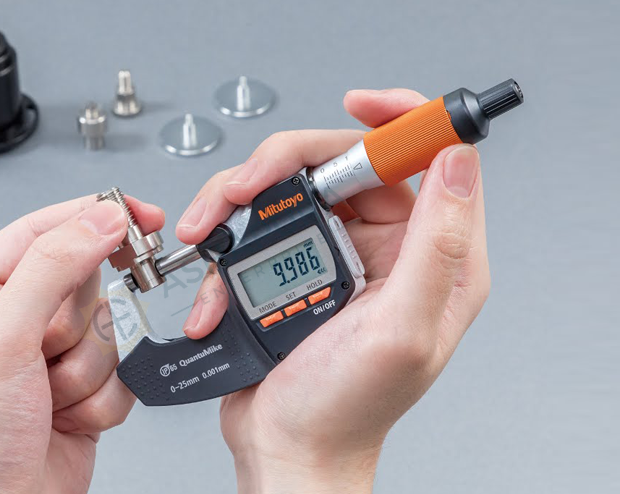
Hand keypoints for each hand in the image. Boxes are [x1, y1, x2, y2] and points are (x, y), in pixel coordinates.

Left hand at [0, 196, 163, 493]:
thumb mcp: (3, 340)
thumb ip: (54, 268)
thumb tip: (100, 221)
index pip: (49, 230)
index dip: (98, 218)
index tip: (141, 215)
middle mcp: (22, 319)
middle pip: (90, 283)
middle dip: (80, 322)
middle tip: (52, 345)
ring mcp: (56, 354)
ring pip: (111, 331)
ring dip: (87, 371)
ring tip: (47, 396)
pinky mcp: (86, 387)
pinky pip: (124, 373)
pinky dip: (102, 400)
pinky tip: (65, 417)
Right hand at [176, 89, 489, 492]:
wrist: (288, 446)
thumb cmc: (345, 406)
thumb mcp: (401, 329)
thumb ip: (439, 245)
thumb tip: (456, 162)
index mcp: (434, 259)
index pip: (431, 159)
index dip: (398, 119)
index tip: (358, 104)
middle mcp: (391, 250)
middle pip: (344, 163)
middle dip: (285, 163)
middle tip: (245, 188)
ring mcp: (342, 254)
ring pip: (294, 188)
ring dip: (243, 198)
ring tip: (211, 226)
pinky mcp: (300, 266)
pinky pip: (263, 225)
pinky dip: (230, 240)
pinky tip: (218, 274)